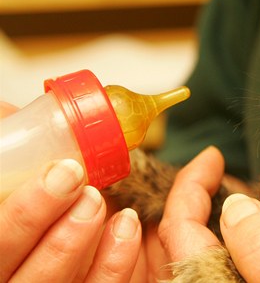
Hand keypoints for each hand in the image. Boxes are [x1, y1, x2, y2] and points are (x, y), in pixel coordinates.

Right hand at [0, 102, 141, 281]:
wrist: (50, 243)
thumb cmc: (29, 216)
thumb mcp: (12, 189)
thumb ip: (10, 163)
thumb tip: (8, 114)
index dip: (20, 209)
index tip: (55, 170)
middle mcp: (10, 280)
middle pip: (17, 267)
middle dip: (42, 218)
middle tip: (72, 177)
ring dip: (76, 238)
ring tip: (96, 198)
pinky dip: (114, 260)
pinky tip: (127, 225)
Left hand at [157, 146, 259, 281]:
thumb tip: (236, 207)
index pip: (179, 229)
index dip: (189, 185)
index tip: (212, 157)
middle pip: (180, 239)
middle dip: (193, 196)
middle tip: (215, 170)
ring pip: (197, 251)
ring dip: (207, 216)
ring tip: (227, 190)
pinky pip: (214, 263)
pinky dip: (224, 236)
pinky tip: (245, 224)